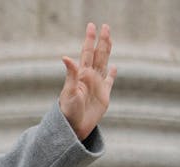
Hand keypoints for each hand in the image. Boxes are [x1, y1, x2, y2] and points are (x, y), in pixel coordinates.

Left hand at [59, 23, 116, 140]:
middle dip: (101, 41)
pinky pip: (109, 82)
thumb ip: (70, 74)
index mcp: (82, 75)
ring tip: (108, 39)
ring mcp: (97, 86)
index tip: (92, 26)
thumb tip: (65, 57)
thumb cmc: (68, 111)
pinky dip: (112, 74)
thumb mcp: (69, 92)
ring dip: (107, 51)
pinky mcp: (104, 96)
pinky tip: (114, 68)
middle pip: (98, 55)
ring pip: (104, 64)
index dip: (90, 39)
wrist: (73, 128)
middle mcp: (90, 78)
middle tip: (104, 26)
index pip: (87, 52)